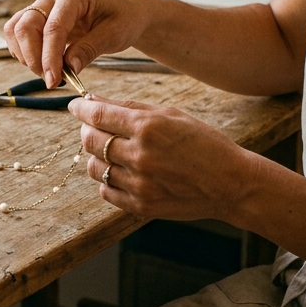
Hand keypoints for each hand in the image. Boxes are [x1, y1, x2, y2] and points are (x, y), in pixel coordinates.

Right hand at [4, 0, 147, 88]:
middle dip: (33, 58)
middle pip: (25, 26)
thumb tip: (67, 68)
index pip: (53, 28)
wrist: (127, 12)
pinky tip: (44, 64)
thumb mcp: (114, 35)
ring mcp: (42, 5)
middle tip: (51, 80)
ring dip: (26, 56)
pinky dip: (25, 53)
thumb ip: (89, 49)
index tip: (53, 81)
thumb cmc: (124, 18)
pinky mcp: (38, 17)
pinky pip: (18, 34)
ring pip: (15, 30)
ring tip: (49, 73)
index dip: (49, 57)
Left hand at [69, 94, 256, 221]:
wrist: (230, 183)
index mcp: (148, 127)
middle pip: (90, 141)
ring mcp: (139, 183)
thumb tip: (94, 101)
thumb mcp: (171, 115)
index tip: (75, 106)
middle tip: (95, 127)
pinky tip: (123, 172)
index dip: (80, 109)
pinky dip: (108, 180)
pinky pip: (106, 190)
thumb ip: (131, 107)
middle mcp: (140, 155)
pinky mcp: (141, 205)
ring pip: (94, 167)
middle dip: (87, 130)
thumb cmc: (204, 144)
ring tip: (113, 151)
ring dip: (97, 156)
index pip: (98, 115)